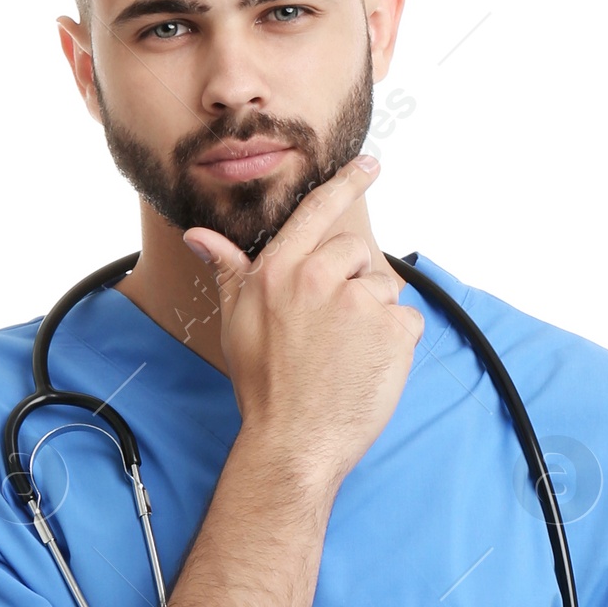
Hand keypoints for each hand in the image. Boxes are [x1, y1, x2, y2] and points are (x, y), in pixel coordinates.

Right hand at [181, 153, 424, 488]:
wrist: (293, 441)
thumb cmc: (262, 386)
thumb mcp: (236, 322)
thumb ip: (229, 271)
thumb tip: (199, 236)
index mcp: (280, 270)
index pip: (318, 210)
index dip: (347, 183)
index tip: (370, 165)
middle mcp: (318, 278)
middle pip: (357, 253)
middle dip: (352, 283)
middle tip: (333, 331)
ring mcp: (359, 304)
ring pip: (384, 290)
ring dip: (374, 318)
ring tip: (347, 356)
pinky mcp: (393, 332)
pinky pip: (408, 323)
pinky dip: (397, 345)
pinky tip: (368, 368)